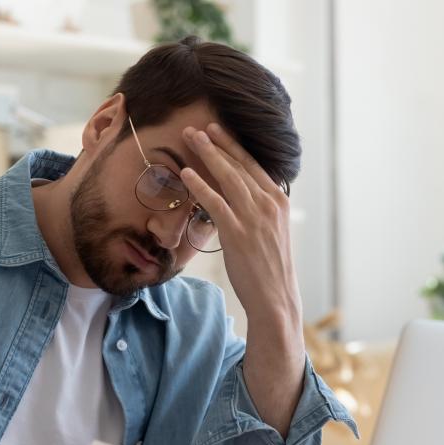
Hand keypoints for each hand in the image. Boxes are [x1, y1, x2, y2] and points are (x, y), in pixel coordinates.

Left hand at [180, 123, 304, 435]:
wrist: (276, 299)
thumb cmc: (270, 269)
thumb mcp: (271, 233)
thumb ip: (259, 211)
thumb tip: (242, 198)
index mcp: (278, 202)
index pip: (254, 166)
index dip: (234, 146)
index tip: (218, 130)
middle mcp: (269, 204)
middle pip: (240, 165)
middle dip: (218, 142)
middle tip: (198, 125)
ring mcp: (254, 218)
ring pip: (228, 177)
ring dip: (207, 154)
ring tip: (190, 138)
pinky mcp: (239, 234)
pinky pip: (216, 203)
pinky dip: (201, 186)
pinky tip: (187, 174)